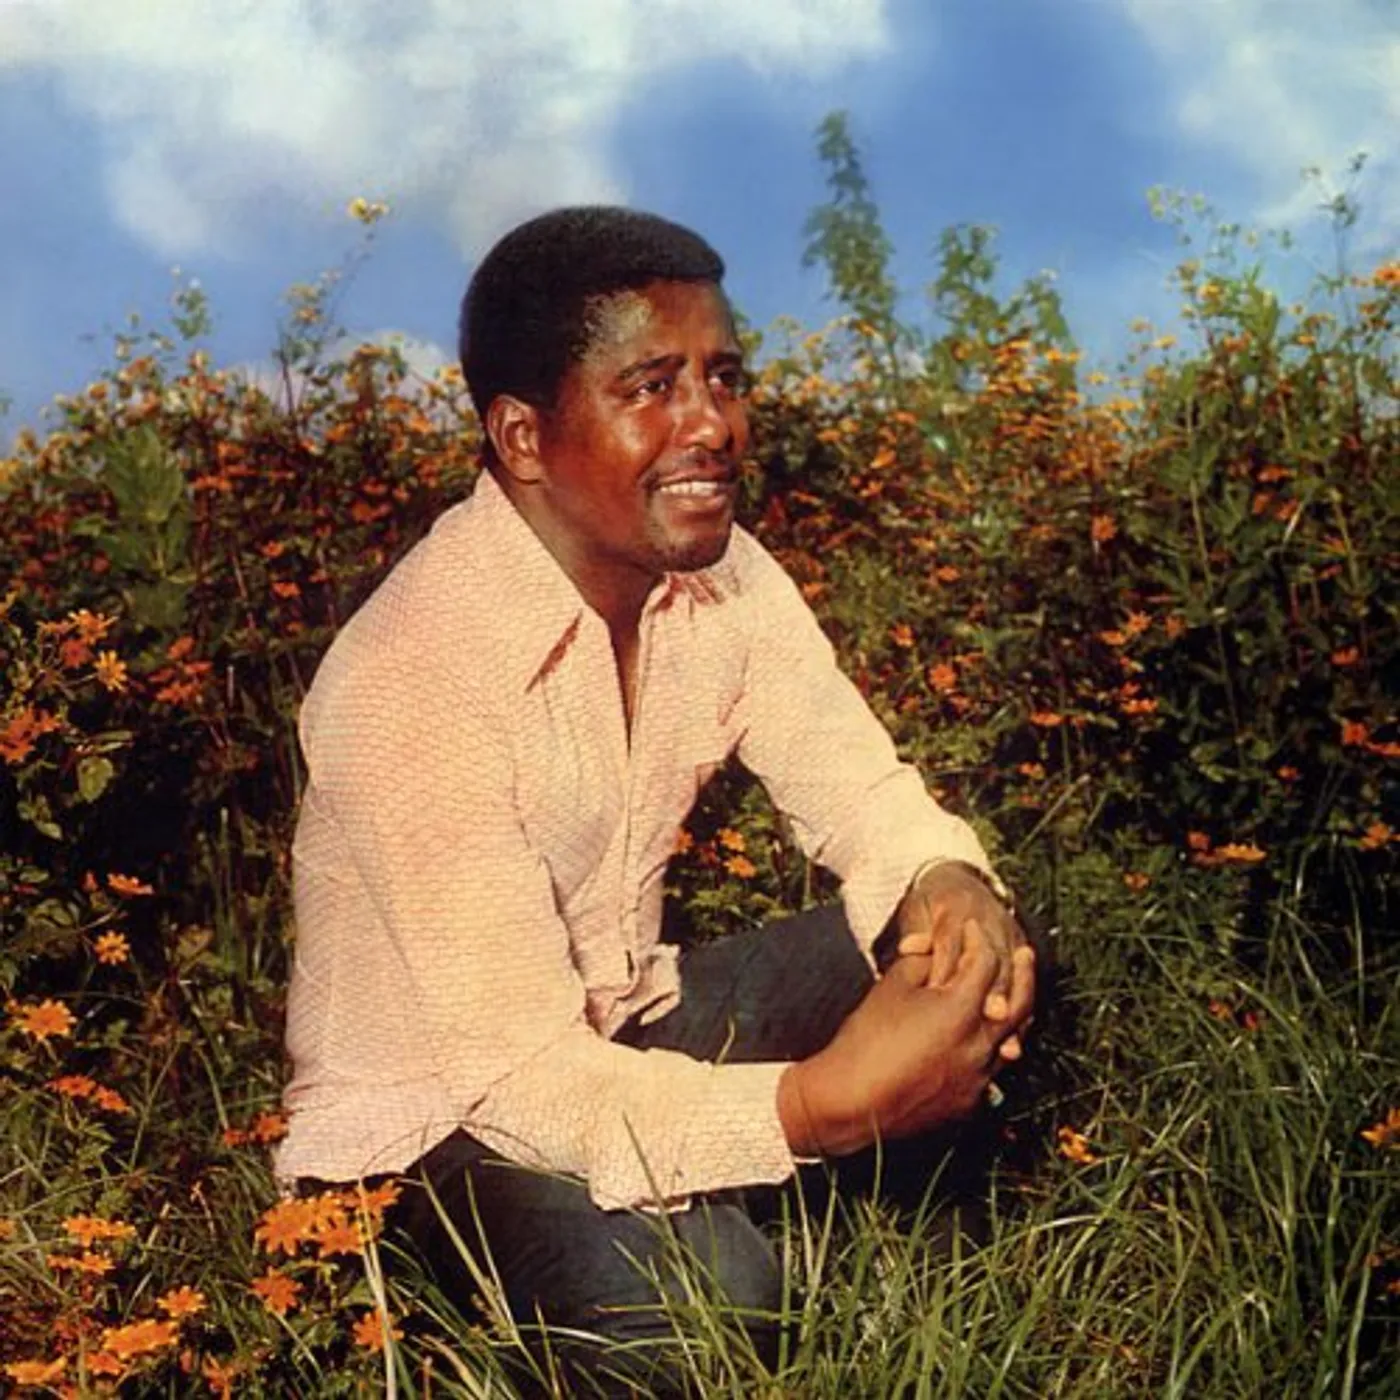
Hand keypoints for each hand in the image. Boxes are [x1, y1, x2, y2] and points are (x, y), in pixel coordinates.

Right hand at [777, 934, 1033, 1156]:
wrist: (850, 1102)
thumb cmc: (866, 1038)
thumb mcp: (890, 988)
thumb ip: (918, 959)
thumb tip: (931, 944)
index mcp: (960, 1010)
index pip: (984, 964)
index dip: (977, 940)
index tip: (971, 929)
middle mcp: (979, 1045)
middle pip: (1016, 1003)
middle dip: (1023, 974)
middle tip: (1025, 954)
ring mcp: (978, 1078)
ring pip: (1010, 1040)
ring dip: (1012, 1015)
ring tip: (1008, 997)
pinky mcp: (969, 1103)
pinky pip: (991, 1070)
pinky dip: (991, 1049)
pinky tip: (982, 1040)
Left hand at [894, 862, 1031, 1060]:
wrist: (957, 883)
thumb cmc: (930, 907)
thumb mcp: (917, 912)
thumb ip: (915, 932)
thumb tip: (907, 947)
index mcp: (956, 907)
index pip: (952, 941)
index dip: (948, 969)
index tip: (941, 997)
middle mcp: (986, 918)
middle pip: (992, 956)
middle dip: (994, 988)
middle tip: (992, 1016)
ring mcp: (1006, 930)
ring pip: (1012, 971)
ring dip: (1012, 1005)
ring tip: (1010, 1039)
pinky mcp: (1019, 944)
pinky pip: (1023, 979)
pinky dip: (1022, 1010)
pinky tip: (1017, 1039)